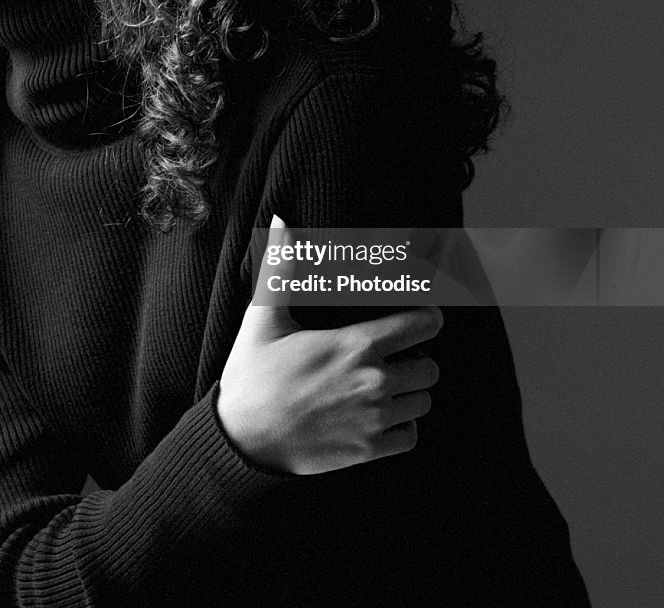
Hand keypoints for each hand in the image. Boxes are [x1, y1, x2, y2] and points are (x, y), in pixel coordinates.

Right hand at [217, 214, 442, 474]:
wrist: (240, 437)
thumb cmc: (252, 374)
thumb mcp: (263, 316)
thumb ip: (280, 267)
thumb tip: (280, 221)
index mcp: (356, 344)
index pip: (425, 324)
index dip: (426, 316)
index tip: (416, 316)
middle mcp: (374, 381)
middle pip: (431, 367)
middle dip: (416, 358)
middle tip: (394, 355)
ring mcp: (374, 419)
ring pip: (423, 401)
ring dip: (410, 391)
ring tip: (386, 384)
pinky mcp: (368, 450)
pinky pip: (411, 436)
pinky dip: (402, 425)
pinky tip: (380, 414)